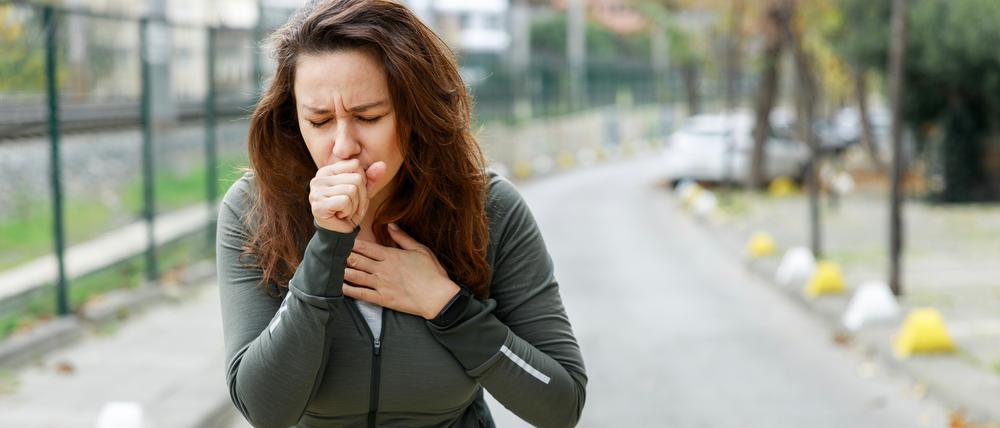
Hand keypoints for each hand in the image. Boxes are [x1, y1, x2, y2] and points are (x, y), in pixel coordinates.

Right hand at [309, 159, 385, 232]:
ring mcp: (316, 191)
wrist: (338, 233)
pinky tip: (340, 215)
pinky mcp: (318, 205)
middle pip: (356, 178)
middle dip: (361, 196)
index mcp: (328, 170)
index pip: (355, 164)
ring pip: (352, 190)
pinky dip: (349, 211)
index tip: (355, 194)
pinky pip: (345, 201)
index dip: (363, 181)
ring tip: (346, 211)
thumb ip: (372, 178)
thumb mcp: (363, 191)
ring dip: (355, 205)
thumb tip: (382, 164)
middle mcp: (319, 178)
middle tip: (351, 206)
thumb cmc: (349, 209)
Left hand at [343, 224, 459, 318]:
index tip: (341, 239)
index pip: (365, 247)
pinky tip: (339, 287)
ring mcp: (381, 285)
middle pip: (357, 260)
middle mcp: (383, 269)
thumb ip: (403, 238)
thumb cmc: (432, 273)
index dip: (351, 243)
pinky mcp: (383, 299)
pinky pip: (361, 294)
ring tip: (332, 268)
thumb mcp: (420, 250)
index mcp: (391, 256)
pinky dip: (349, 290)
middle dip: (343, 256)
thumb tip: (391, 225)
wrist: (438, 297)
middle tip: (331, 253)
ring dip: (342, 271)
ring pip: (355, 276)